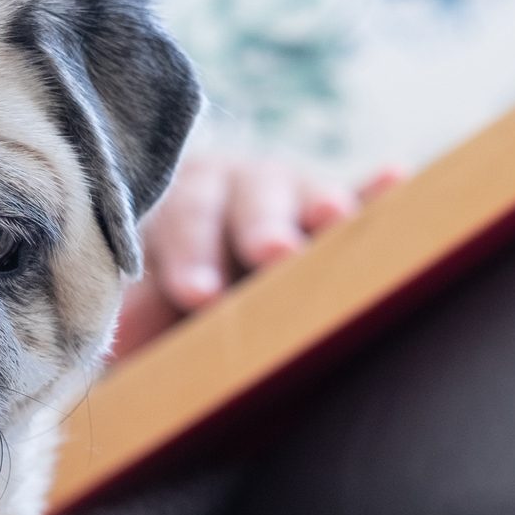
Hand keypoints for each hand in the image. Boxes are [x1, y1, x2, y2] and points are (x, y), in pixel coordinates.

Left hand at [113, 155, 398, 357]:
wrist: (191, 276)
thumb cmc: (158, 303)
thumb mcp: (140, 308)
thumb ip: (135, 318)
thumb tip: (118, 337)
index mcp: (177, 208)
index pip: (183, 226)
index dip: (191, 258)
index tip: (198, 293)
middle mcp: (234, 191)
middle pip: (246, 204)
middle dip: (260, 228)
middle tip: (272, 252)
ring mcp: (291, 195)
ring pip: (304, 195)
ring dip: (319, 207)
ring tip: (333, 219)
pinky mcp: (337, 212)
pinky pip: (360, 201)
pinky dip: (376, 195)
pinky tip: (395, 177)